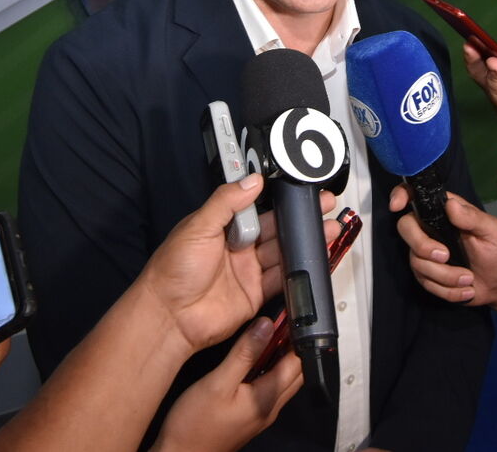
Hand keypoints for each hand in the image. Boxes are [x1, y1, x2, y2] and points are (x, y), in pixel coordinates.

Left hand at [138, 178, 338, 354]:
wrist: (170, 316)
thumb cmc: (172, 271)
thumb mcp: (197, 226)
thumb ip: (226, 202)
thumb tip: (251, 180)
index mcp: (222, 226)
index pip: (256, 205)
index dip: (278, 197)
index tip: (298, 188)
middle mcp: (237, 247)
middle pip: (275, 228)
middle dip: (299, 217)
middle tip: (322, 205)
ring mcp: (247, 271)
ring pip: (282, 252)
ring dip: (304, 241)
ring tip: (327, 228)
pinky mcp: (255, 294)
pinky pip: (282, 279)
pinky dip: (299, 270)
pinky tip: (314, 259)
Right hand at [152, 317, 302, 451]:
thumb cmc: (194, 425)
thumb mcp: (218, 383)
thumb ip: (244, 354)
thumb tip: (267, 325)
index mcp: (267, 397)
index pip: (297, 362)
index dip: (297, 337)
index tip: (292, 315)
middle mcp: (270, 407)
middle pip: (295, 372)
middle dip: (294, 346)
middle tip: (283, 321)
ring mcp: (260, 413)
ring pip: (283, 380)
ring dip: (282, 357)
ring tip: (270, 334)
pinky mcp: (249, 416)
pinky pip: (269, 388)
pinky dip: (269, 370)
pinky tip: (253, 359)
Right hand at [390, 188, 496, 306]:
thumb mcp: (493, 231)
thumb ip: (473, 218)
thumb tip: (451, 204)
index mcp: (445, 212)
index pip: (416, 196)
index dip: (401, 195)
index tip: (397, 206)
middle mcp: (430, 229)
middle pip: (406, 228)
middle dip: (422, 246)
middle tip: (446, 256)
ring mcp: (425, 253)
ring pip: (417, 262)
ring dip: (446, 276)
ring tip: (469, 278)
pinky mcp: (427, 275)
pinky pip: (426, 283)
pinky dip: (448, 290)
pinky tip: (466, 289)